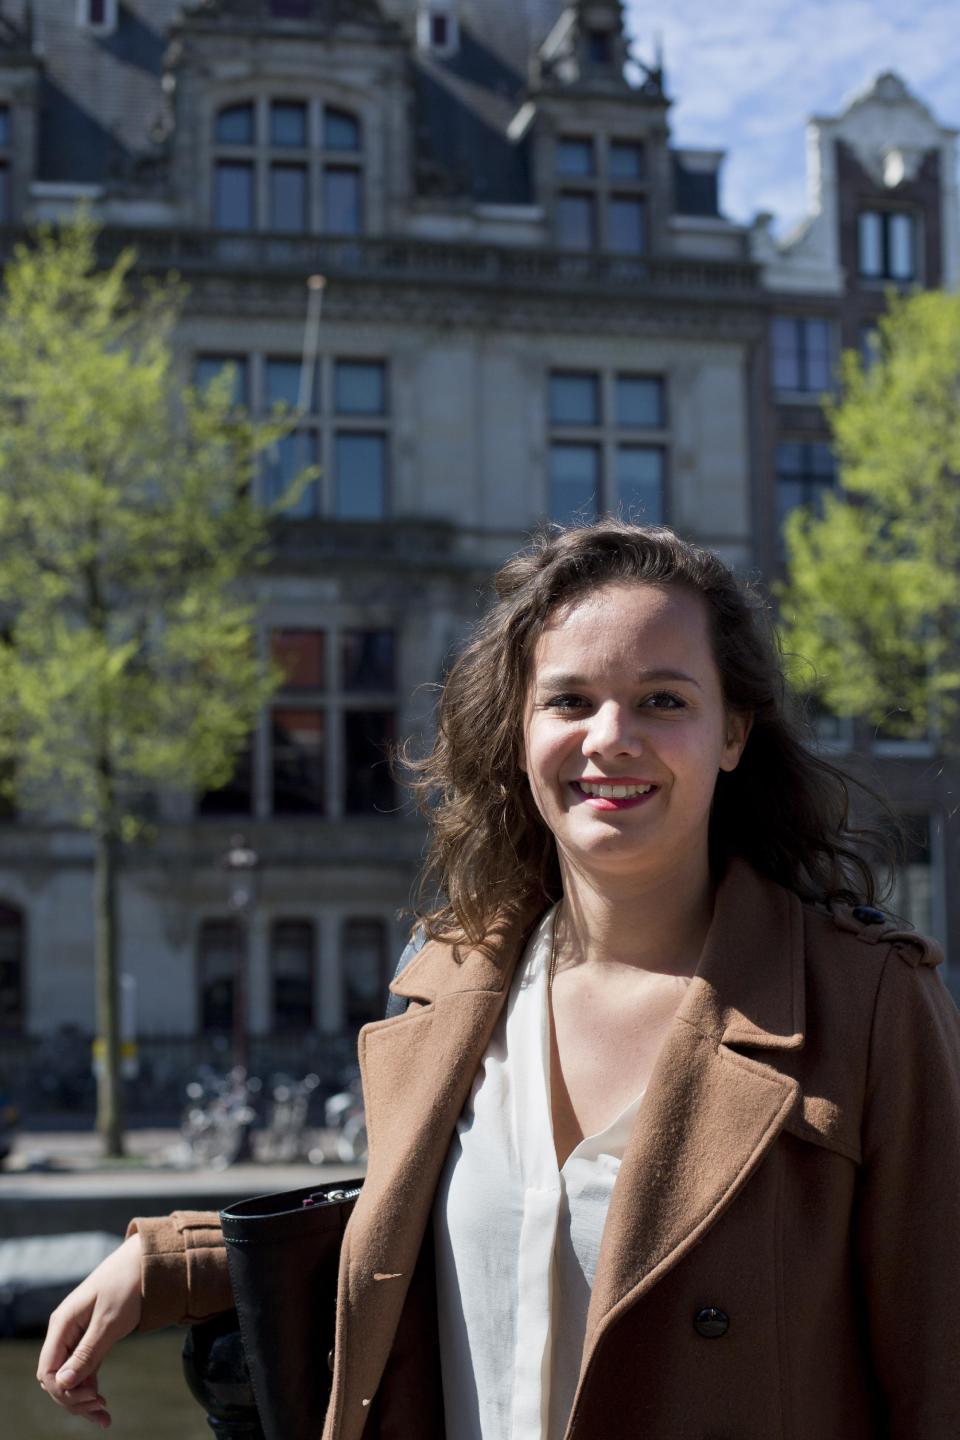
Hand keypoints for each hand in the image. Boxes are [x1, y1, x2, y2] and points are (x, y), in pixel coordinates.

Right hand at [36, 1231, 143, 1428]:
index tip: (93, 1397)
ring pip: (70, 1377)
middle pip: (56, 1378)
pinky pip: (83, 1369)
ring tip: (105, 1417)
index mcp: (62, 1324)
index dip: (64, 1390)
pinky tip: (102, 1404)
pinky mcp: (91, 1339)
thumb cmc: (127, 1286)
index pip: (47, 1370)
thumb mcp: (109, 1322)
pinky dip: (90, 1387)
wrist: (147, 1262)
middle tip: (102, 1410)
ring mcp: (77, 1336)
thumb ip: (86, 1353)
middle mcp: (65, 1331)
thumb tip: (62, 1384)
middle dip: (74, 1399)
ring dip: (83, 1399)